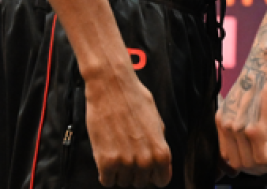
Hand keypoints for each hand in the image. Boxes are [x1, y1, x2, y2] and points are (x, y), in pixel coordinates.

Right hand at [83, 66, 171, 187]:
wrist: (111, 86)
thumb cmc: (134, 99)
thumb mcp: (156, 121)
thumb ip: (159, 143)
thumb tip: (159, 161)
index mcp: (161, 152)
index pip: (161, 180)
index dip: (153, 173)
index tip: (145, 166)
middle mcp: (146, 162)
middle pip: (140, 182)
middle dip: (134, 170)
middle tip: (127, 151)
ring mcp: (126, 163)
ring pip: (123, 182)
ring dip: (119, 170)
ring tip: (116, 149)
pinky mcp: (106, 162)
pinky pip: (107, 180)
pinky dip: (105, 172)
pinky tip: (105, 155)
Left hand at [216, 34, 266, 173]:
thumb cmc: (260, 78)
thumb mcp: (241, 103)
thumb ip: (239, 122)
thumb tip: (248, 142)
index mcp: (221, 120)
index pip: (226, 157)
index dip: (243, 165)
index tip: (256, 163)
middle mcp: (226, 126)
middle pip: (239, 164)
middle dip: (256, 169)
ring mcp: (240, 129)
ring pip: (252, 164)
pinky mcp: (257, 129)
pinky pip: (263, 158)